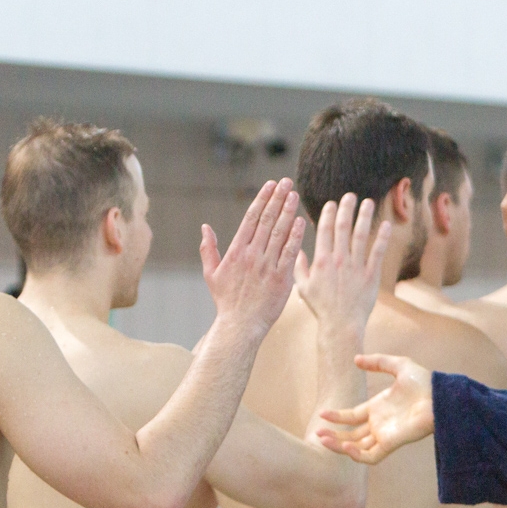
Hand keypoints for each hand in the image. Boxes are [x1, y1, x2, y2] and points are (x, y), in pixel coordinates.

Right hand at [200, 178, 305, 337]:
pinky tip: (301, 221)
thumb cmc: (227, 301)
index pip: (251, 219)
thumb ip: (209, 249)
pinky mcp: (281, 278)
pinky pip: (289, 252)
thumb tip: (205, 227)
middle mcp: (251, 255)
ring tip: (295, 194)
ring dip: (287, 211)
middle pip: (266, 220)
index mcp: (236, 251)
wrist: (240, 326)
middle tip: (287, 182)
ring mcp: (266, 266)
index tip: (271, 185)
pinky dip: (295, 236)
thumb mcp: (211, 274)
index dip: (262, 199)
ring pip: (279, 233)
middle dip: (277, 199)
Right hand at [295, 193, 389, 334]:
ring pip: (361, 235)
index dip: (328, 214)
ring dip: (365, 216)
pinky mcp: (371, 275)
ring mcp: (356, 266)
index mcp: (322, 261)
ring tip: (368, 202)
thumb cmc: (321, 308)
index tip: (331, 203)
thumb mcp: (303, 288)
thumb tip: (296, 250)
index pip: (324, 231)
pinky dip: (383, 237)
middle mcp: (339, 260)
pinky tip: (386, 224)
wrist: (341, 325)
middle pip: (343, 228)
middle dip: (346, 209)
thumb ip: (299, 267)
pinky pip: (378, 252)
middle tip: (350, 196)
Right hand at [316, 354, 433, 463]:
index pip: (352, 417)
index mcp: (378, 408)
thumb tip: (356, 359)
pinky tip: (346, 446)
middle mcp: (379, 424)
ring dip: (339, 446)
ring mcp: (384, 435)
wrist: (440, 396)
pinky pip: (370, 456)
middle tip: (317, 433)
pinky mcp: (391, 444)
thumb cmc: (424, 382)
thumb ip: (378, 362)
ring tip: (322, 440)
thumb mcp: (398, 365)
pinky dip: (357, 455)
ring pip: (357, 448)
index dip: (337, 417)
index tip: (322, 413)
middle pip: (351, 435)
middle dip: (333, 436)